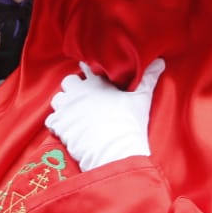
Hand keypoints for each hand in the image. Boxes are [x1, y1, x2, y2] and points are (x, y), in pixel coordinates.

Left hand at [44, 59, 164, 171]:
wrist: (114, 151)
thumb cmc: (129, 124)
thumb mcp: (141, 98)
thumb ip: (149, 78)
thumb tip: (161, 61)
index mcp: (96, 82)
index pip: (87, 68)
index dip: (89, 72)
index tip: (92, 78)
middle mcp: (78, 91)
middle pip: (68, 82)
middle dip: (73, 89)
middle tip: (82, 99)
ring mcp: (67, 108)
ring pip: (57, 99)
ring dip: (63, 105)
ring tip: (74, 114)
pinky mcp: (59, 125)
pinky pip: (51, 121)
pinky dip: (56, 125)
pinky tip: (66, 130)